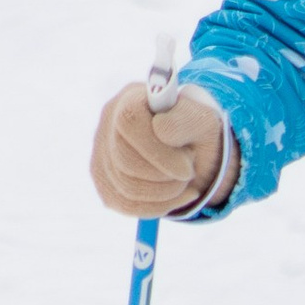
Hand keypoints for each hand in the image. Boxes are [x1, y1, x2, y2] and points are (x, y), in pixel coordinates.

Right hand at [89, 81, 229, 214]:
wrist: (190, 148)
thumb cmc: (194, 130)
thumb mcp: (202, 120)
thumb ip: (186, 118)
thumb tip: (161, 129)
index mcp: (131, 98)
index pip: (129, 121)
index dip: (158, 151)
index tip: (187, 167)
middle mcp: (108, 123)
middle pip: (125, 160)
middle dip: (165, 175)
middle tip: (188, 171)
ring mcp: (101, 154)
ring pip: (126, 188)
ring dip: (166, 192)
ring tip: (183, 180)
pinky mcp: (105, 183)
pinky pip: (126, 205)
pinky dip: (158, 206)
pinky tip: (176, 196)